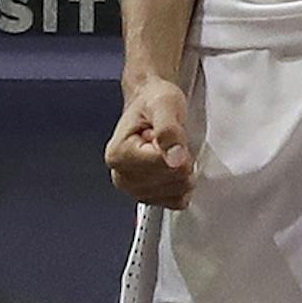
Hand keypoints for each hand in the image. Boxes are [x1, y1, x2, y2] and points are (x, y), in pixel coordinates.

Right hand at [107, 80, 195, 206]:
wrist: (149, 102)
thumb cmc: (152, 101)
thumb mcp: (164, 104)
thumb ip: (168, 129)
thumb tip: (175, 158)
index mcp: (119, 155)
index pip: (164, 165)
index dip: (177, 149)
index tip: (168, 135)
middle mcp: (121, 176)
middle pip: (172, 182)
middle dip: (181, 161)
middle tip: (169, 142)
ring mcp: (134, 190)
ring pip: (177, 193)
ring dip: (182, 171)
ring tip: (169, 152)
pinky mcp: (148, 197)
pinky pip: (177, 201)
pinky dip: (182, 185)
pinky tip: (172, 166)